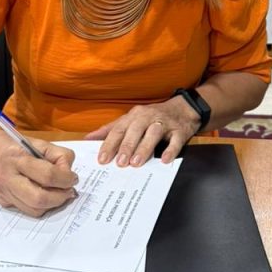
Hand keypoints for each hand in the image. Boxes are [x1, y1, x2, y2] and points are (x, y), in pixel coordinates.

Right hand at [0, 135, 77, 216]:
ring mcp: (4, 193)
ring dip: (53, 204)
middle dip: (60, 197)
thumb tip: (69, 175)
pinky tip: (46, 195)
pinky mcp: (4, 203)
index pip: (47, 175)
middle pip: (40, 198)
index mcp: (17, 158)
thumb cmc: (15, 146)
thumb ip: (58, 156)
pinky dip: (42, 206)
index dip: (66, 178)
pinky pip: (28, 210)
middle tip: (69, 191)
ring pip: (35, 209)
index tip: (73, 178)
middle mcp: (8, 178)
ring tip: (59, 194)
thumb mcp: (38, 143)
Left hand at [85, 98, 199, 166]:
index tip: (102, 159)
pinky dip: (171, 150)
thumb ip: (110, 129)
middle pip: (135, 130)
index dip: (110, 144)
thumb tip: (88, 139)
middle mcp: (148, 117)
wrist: (183, 108)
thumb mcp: (130, 120)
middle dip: (126, 146)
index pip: (119, 129)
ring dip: (144, 148)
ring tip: (136, 162)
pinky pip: (176, 140)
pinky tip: (164, 160)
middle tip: (119, 163)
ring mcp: (164, 123)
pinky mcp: (180, 130)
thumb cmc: (152, 117)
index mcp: (134, 116)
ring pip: (153, 133)